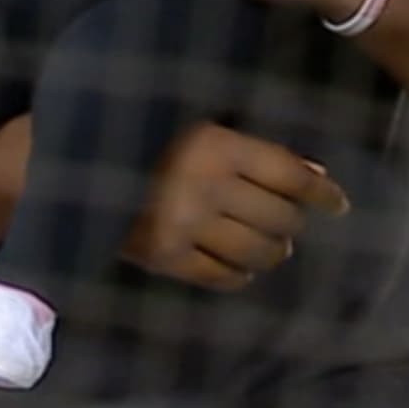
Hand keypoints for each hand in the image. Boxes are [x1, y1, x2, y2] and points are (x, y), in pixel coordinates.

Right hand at [122, 122, 351, 290]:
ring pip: (258, 252)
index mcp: (215, 146)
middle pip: (281, 218)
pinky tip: (240, 266)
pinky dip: (239, 275)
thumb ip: (255, 151)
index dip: (321, 193)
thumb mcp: (201, 130)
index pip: (289, 176)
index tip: (338, 204)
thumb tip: (316, 173)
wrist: (71, 168)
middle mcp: (204, 187)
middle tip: (288, 221)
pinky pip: (222, 277)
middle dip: (292, 222)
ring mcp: (184, 226)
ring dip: (273, 252)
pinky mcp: (165, 257)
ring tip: (271, 246)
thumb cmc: (145, 138)